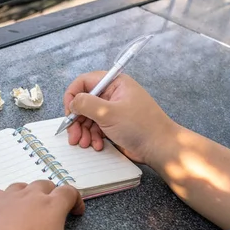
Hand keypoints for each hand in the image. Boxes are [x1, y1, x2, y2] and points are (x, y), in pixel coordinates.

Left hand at [0, 181, 101, 229]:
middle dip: (52, 195)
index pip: (69, 191)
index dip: (76, 200)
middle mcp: (31, 195)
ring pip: (22, 186)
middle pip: (45, 185)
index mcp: (52, 206)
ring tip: (29, 210)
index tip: (76, 213)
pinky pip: (1, 194)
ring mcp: (8, 197)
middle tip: (53, 212)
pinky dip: (7, 199)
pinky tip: (6, 211)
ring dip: (29, 194)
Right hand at [63, 71, 178, 164]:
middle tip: (73, 135)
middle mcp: (113, 95)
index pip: (84, 82)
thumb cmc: (141, 127)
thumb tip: (72, 102)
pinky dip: (92, 137)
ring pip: (88, 117)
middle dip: (76, 120)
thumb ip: (85, 104)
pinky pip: (96, 128)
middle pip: (84, 103)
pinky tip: (97, 145)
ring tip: (84, 143)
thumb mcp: (108, 112)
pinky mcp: (114, 125)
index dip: (73, 96)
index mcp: (114, 83)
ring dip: (83, 131)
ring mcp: (113, 110)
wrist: (159, 147)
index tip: (69, 112)